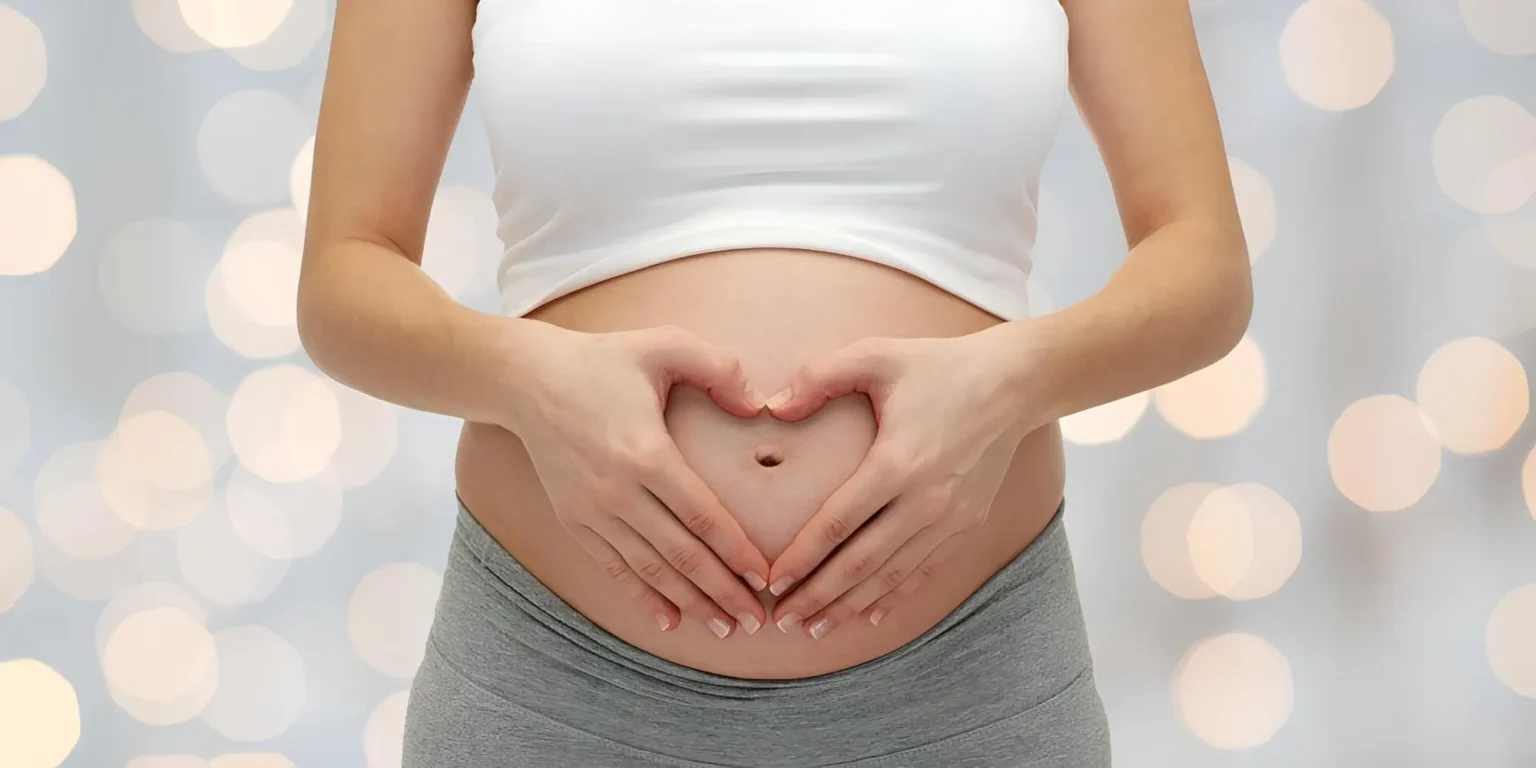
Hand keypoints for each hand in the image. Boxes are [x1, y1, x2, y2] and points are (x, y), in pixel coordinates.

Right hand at [501, 322, 771, 637]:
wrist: (526, 380)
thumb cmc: (603, 360)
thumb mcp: (663, 344)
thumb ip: (718, 367)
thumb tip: (758, 404)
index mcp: (645, 453)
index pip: (703, 516)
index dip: (737, 552)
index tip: (766, 577)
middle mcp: (617, 492)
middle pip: (681, 555)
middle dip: (723, 592)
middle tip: (757, 620)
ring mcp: (592, 511)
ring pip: (650, 570)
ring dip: (690, 603)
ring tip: (725, 628)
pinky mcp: (573, 521)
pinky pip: (614, 568)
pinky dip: (643, 596)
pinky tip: (670, 620)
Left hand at [761, 328, 1029, 638]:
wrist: (1015, 384)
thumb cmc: (939, 365)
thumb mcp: (876, 355)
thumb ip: (819, 378)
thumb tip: (772, 407)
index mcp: (898, 463)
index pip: (838, 524)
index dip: (802, 557)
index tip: (772, 581)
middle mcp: (925, 501)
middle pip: (861, 563)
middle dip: (818, 596)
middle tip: (783, 621)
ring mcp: (950, 518)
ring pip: (891, 575)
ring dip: (850, 605)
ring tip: (815, 628)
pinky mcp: (967, 524)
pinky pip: (924, 571)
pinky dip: (893, 595)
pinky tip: (868, 614)